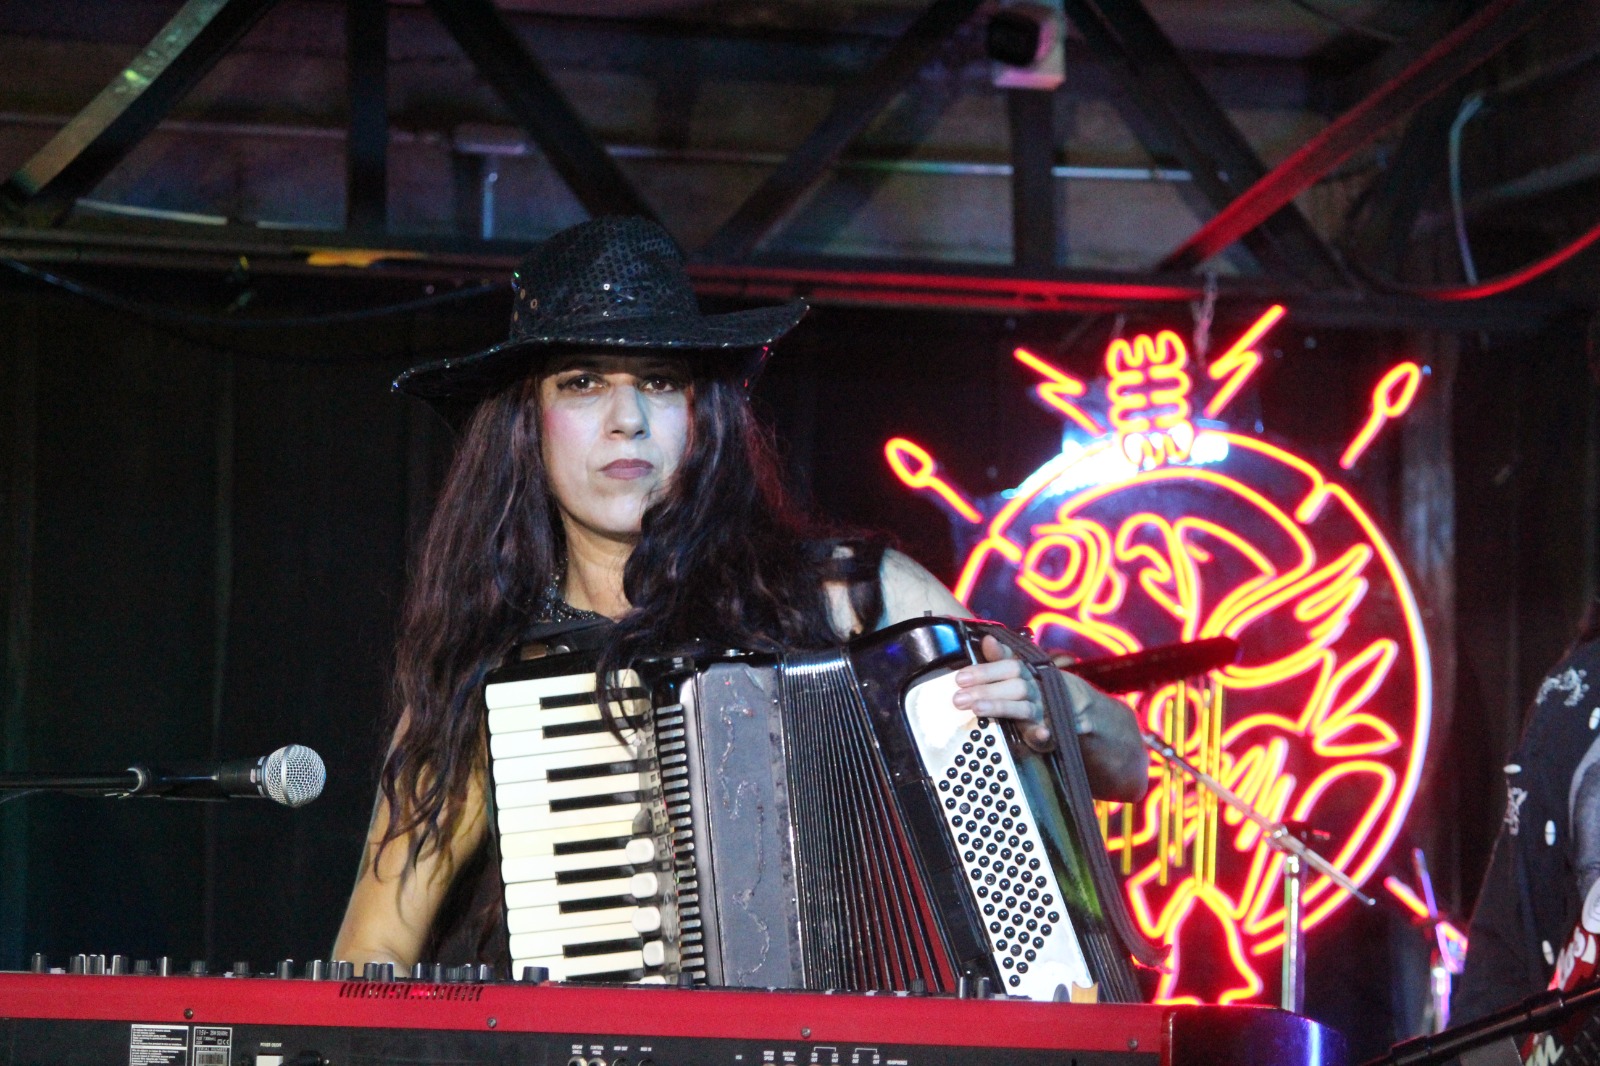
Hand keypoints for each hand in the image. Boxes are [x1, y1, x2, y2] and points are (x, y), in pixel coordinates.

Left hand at [951, 635, 1054, 751]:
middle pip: (1013, 685)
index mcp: (1022, 672)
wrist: (1062, 703)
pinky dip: (1041, 733)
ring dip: (1000, 706)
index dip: (984, 671)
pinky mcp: (1043, 729)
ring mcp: (1038, 709)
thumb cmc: (1024, 684)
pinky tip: (1040, 733)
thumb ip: (998, 656)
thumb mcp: (1011, 669)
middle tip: (958, 698)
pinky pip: (1043, 731)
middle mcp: (1031, 688)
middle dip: (985, 690)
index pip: (1007, 665)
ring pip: (1023, 706)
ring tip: (977, 708)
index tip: (961, 678)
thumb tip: (988, 639)